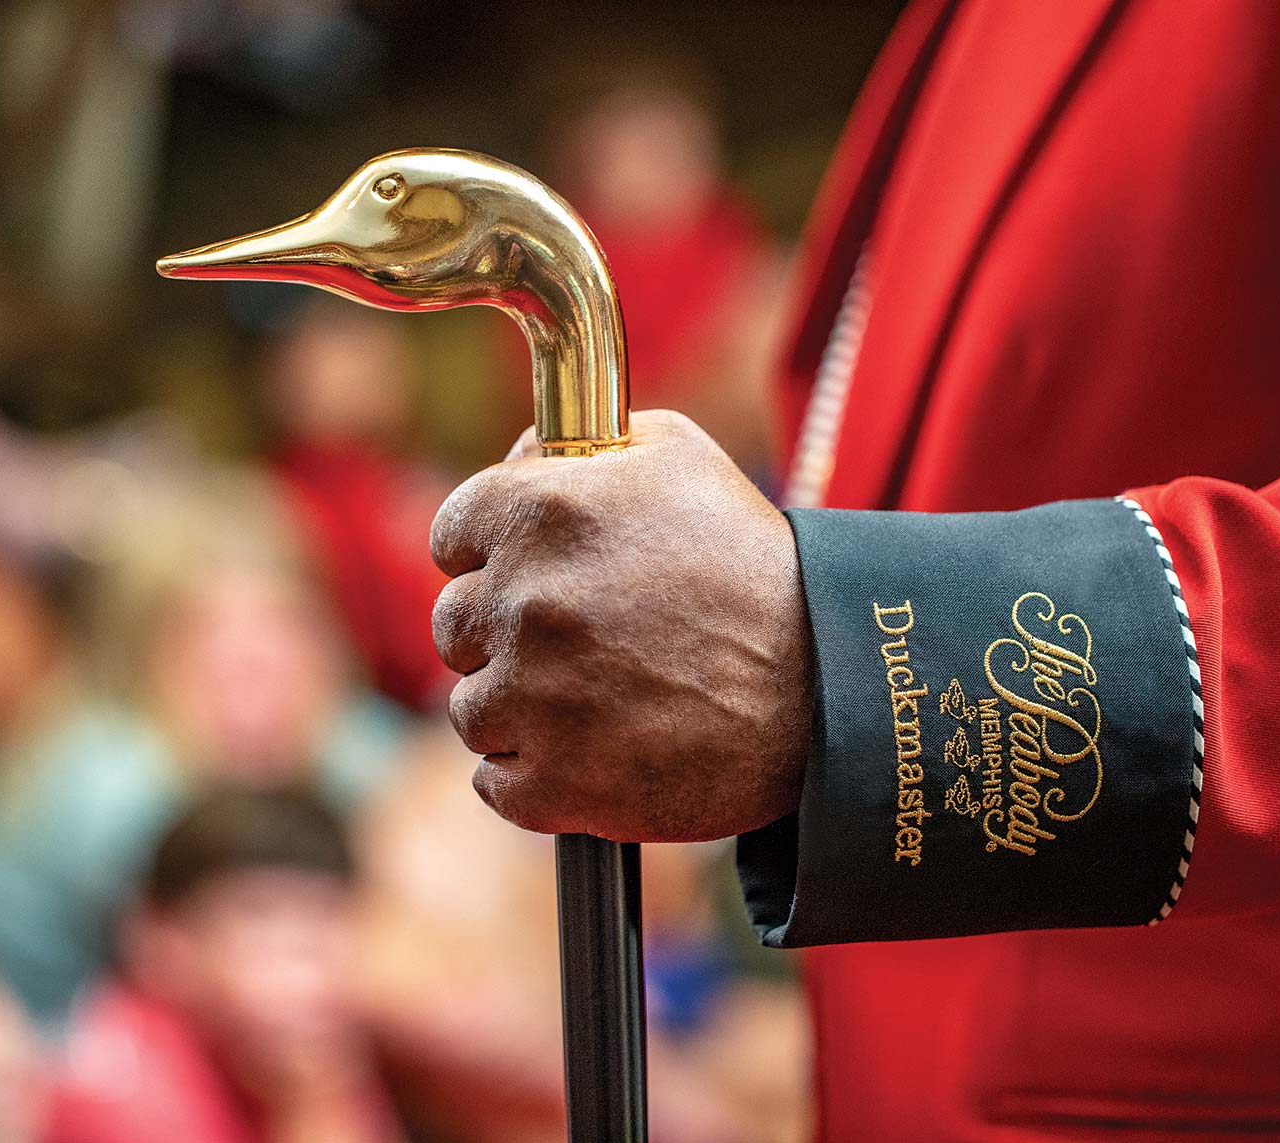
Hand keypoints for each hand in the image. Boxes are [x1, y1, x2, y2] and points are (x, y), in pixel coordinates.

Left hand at [430, 410, 812, 841]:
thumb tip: (518, 458)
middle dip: (503, 633)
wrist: (827, 685)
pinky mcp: (554, 784)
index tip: (524, 573)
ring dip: (519, 708)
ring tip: (593, 702)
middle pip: (455, 627)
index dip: (489, 554)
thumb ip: (584, 444)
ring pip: (472, 709)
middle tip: (574, 642)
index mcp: (541, 514)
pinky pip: (498, 782)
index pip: (452, 535)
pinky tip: (590, 753)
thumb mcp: (678, 457)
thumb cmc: (754, 565)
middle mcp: (526, 603)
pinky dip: (535, 776)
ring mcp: (534, 699)